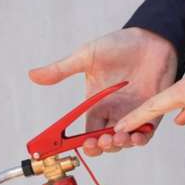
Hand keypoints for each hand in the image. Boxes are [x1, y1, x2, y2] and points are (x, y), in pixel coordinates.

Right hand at [29, 27, 177, 155]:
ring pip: (123, 141)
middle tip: (100, 141)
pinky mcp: (152, 112)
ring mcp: (133, 113)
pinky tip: (134, 136)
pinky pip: (145, 134)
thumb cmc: (119, 45)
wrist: (152, 37)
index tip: (81, 144)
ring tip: (116, 138)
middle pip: (104, 142)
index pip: (87, 132)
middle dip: (101, 147)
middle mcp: (113, 113)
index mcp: (96, 105)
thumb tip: (33, 75)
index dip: (83, 143)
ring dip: (118, 145)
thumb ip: (61, 69)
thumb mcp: (86, 56)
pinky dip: (139, 139)